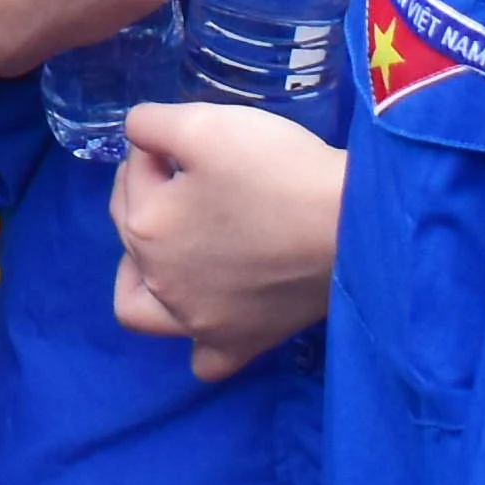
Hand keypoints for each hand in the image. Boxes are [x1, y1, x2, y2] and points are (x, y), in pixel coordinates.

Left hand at [110, 100, 348, 380]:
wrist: (351, 223)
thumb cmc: (277, 170)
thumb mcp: (204, 124)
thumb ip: (151, 124)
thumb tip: (136, 136)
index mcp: (146, 226)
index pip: (133, 175)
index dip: (154, 148)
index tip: (186, 138)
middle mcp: (161, 282)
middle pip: (132, 231)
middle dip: (148, 195)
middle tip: (185, 174)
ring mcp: (199, 321)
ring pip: (142, 311)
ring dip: (142, 278)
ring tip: (166, 253)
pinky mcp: (243, 342)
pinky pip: (207, 360)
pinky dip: (199, 342)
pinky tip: (210, 319)